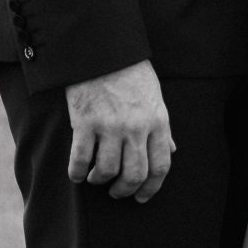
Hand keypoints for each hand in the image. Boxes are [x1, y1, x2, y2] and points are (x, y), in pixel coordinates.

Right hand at [65, 59, 173, 201]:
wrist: (103, 50)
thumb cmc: (131, 74)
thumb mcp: (155, 98)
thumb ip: (162, 128)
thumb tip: (170, 151)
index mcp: (157, 121)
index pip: (160, 166)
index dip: (151, 188)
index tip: (141, 197)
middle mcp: (135, 127)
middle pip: (134, 174)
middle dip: (124, 190)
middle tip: (116, 192)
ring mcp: (109, 126)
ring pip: (106, 171)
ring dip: (99, 181)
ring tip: (95, 179)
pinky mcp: (85, 122)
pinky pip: (80, 159)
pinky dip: (77, 173)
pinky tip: (77, 174)